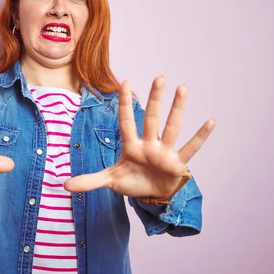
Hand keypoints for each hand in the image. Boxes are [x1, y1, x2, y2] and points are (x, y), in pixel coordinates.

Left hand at [64, 76, 213, 199]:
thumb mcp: (110, 181)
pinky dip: (200, 137)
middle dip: (155, 99)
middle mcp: (149, 145)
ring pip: (171, 127)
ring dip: (178, 109)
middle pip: (152, 119)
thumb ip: (89, 181)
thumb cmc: (132, 182)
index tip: (124, 82)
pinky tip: (210, 121)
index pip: (127, 121)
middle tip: (160, 77)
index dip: (125, 103)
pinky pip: (190, 148)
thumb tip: (63, 185)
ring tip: (182, 88)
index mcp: (131, 146)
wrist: (151, 196)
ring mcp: (164, 153)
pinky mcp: (177, 164)